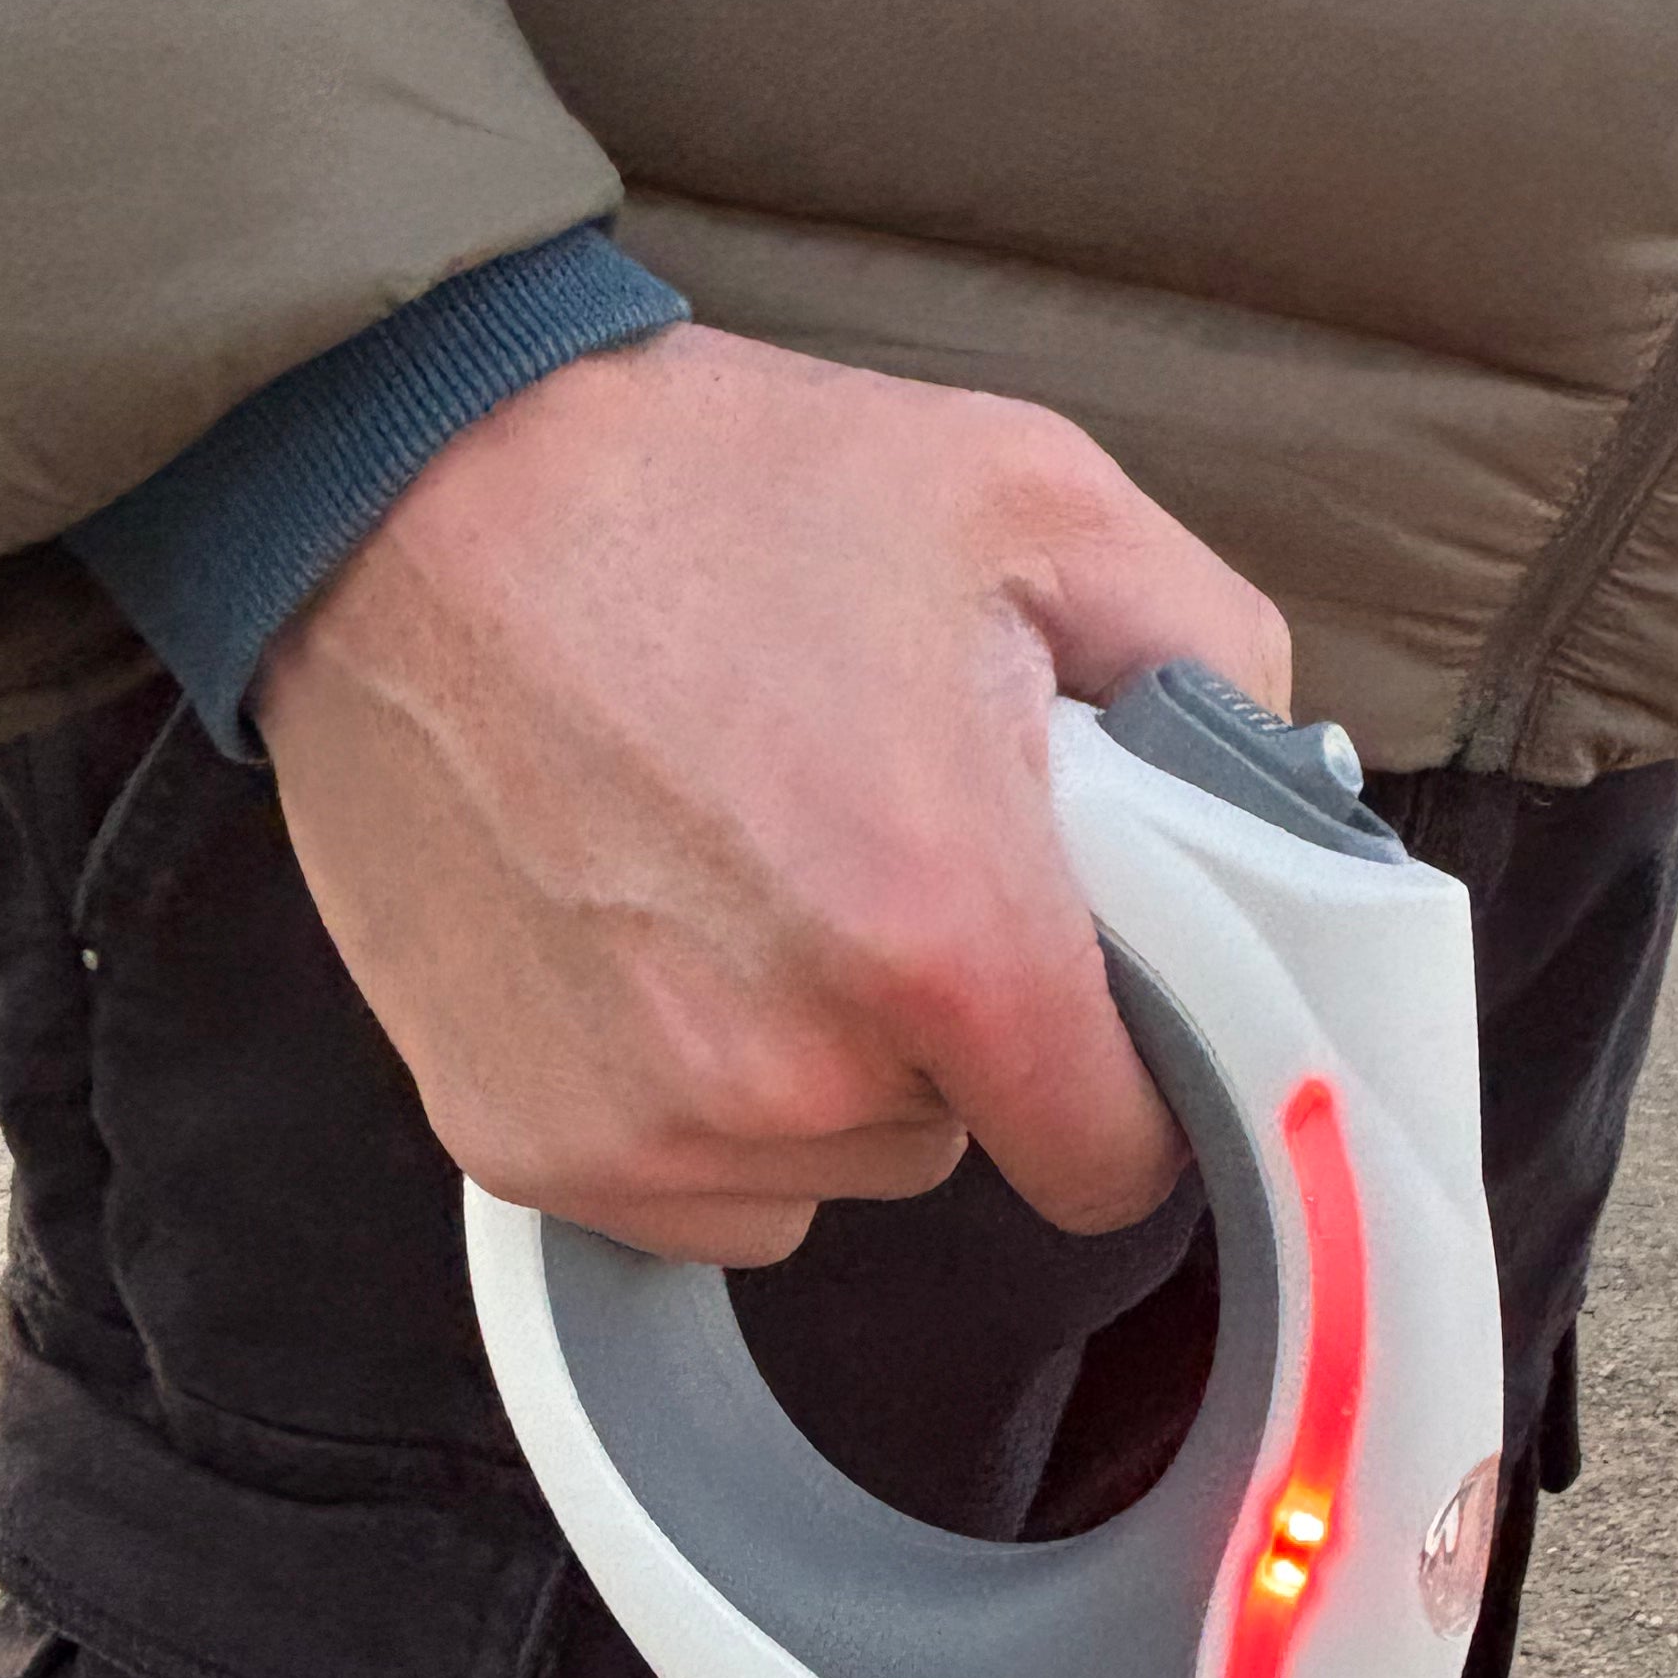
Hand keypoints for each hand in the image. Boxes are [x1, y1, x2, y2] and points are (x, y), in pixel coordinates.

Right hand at [254, 323, 1289, 1263]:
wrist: (398, 491)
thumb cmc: (703, 489)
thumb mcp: (1027, 497)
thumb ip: (1206, 659)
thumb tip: (1280, 793)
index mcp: (946, 937)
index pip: (1117, 1155)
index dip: (1123, 1072)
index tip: (1084, 993)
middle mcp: (792, 1071)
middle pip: (960, 1143)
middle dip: (948, 1022)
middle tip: (867, 839)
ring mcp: (643, 1125)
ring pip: (820, 1169)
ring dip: (814, 1063)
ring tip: (737, 868)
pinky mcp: (522, 1145)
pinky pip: (682, 1189)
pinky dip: (684, 1095)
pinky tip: (642, 935)